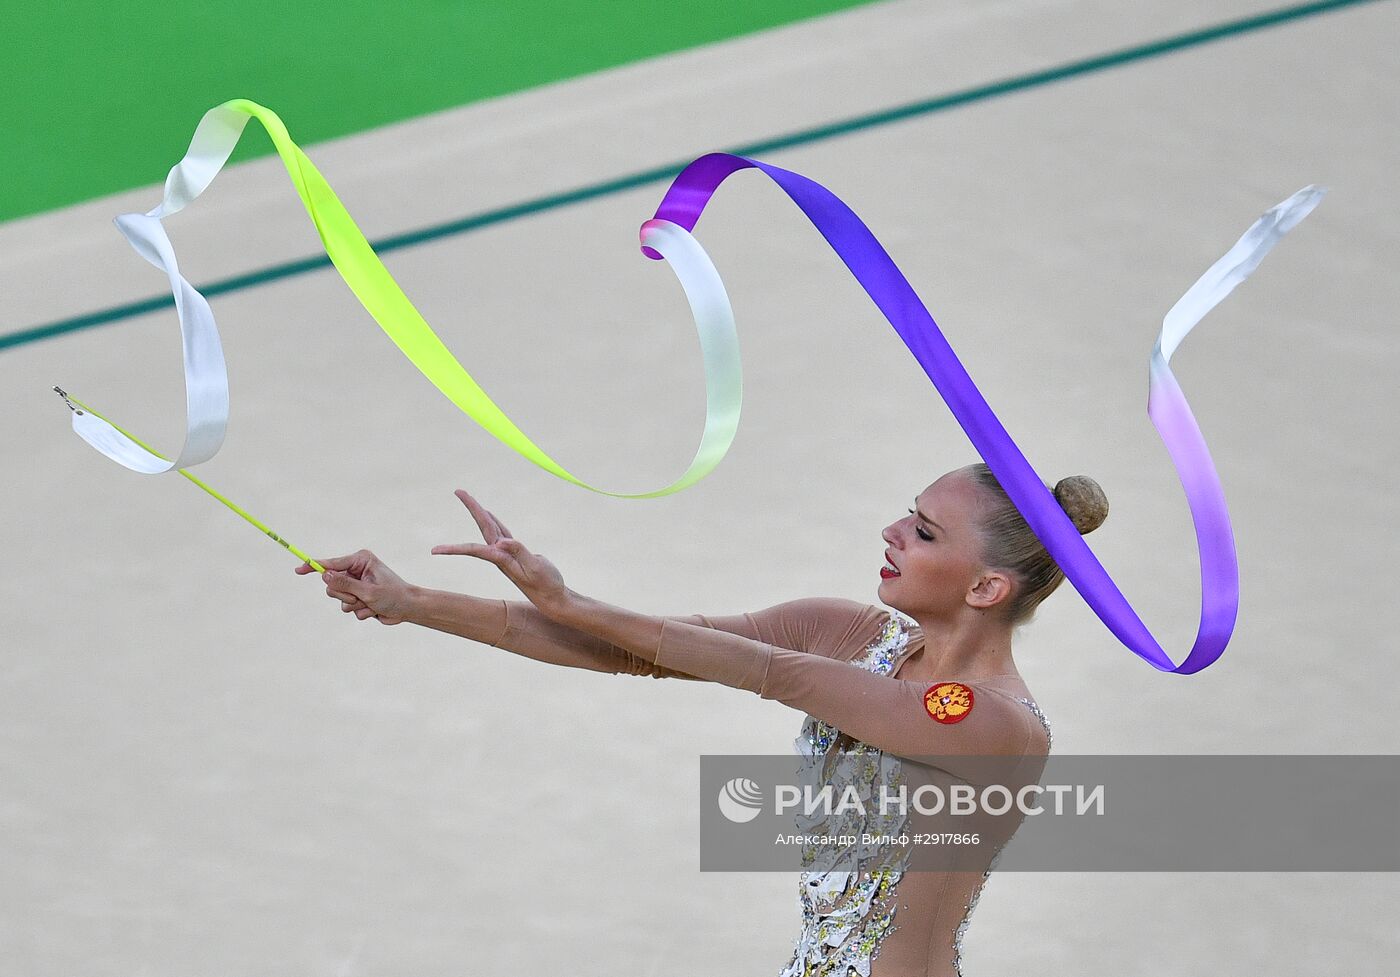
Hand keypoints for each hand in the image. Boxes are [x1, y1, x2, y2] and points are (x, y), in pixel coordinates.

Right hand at [294, 549, 412, 624]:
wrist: (408, 609)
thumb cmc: (393, 595)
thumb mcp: (368, 590)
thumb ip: (345, 584)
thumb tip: (324, 575)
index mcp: (360, 560)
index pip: (331, 563)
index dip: (314, 567)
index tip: (299, 570)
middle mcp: (356, 570)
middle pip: (331, 584)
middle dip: (344, 595)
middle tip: (360, 597)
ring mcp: (356, 585)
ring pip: (338, 598)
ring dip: (353, 605)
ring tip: (370, 603)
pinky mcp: (358, 597)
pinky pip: (347, 608)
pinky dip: (360, 611)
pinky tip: (374, 609)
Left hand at [431, 489, 571, 617]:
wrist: (551, 597)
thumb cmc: (545, 584)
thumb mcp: (535, 567)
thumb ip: (520, 552)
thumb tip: (502, 542)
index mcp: (501, 559)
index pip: (474, 548)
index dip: (454, 548)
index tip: (434, 550)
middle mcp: (500, 554)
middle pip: (483, 526)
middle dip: (471, 508)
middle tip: (459, 491)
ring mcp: (507, 553)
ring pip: (490, 527)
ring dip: (479, 512)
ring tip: (469, 499)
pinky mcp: (515, 552)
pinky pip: (501, 531)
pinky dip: (494, 520)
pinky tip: (489, 516)